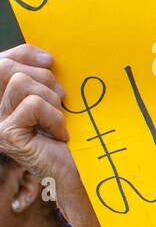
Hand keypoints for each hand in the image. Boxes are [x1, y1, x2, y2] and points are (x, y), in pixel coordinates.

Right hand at [0, 44, 75, 183]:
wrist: (78, 172)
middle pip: (14, 70)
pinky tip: (58, 136)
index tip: (49, 60)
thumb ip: (45, 79)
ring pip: (22, 84)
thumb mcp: (57, 100)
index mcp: (4, 98)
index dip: (25, 54)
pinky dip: (55, 119)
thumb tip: (45, 57)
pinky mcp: (7, 133)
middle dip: (47, 82)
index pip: (4, 61)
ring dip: (52, 103)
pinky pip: (34, 105)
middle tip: (62, 105)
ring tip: (57, 124)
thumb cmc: (70, 136)